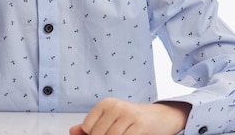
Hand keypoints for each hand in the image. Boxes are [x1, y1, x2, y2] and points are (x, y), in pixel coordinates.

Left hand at [69, 98, 190, 134]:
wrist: (163, 117)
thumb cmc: (135, 120)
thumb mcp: (111, 120)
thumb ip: (91, 126)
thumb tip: (72, 132)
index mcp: (106, 103)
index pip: (88, 128)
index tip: (106, 133)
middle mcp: (116, 106)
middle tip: (119, 133)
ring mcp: (128, 115)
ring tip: (125, 134)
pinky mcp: (139, 125)